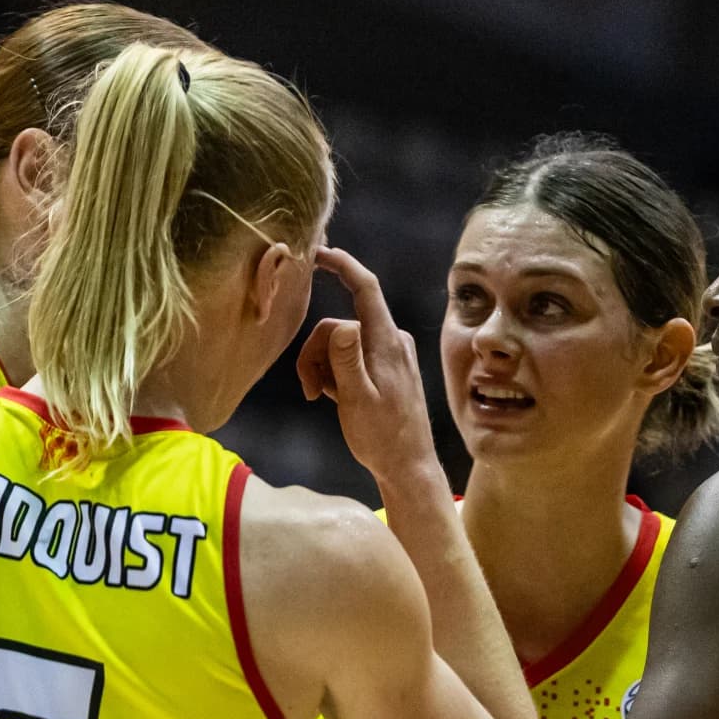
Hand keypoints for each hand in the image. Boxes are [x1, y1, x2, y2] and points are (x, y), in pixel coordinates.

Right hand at [296, 247, 440, 489]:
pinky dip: (336, 373)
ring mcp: (390, 353)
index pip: (365, 288)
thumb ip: (347, 360)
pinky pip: (351, 357)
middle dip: (316, 352)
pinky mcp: (386, 367)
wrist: (408, 465)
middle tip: (310, 391)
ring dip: (323, 367)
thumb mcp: (358, 400)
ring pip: (341, 343)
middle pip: (339, 325)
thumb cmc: (382, 437)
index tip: (318, 253)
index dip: (342, 265)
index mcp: (386, 343)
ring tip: (323, 398)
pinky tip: (336, 399)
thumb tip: (342, 323)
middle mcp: (392, 340)